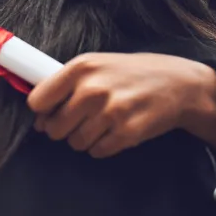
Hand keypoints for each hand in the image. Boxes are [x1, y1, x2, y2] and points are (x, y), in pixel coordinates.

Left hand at [27, 52, 215, 157]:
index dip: (43, 111)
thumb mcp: (97, 64)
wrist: (178, 84)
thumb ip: (66, 84)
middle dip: (63, 128)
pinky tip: (114, 131)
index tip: (51, 112)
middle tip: (80, 120)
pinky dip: (102, 146)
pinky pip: (97, 152)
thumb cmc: (131, 73)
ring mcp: (110, 112)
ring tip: (101, 123)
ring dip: (84, 138)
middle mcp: (92, 89)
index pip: (37, 101)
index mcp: (81, 67)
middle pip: (53, 128)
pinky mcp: (127, 133)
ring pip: (74, 143)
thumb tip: (39, 116)